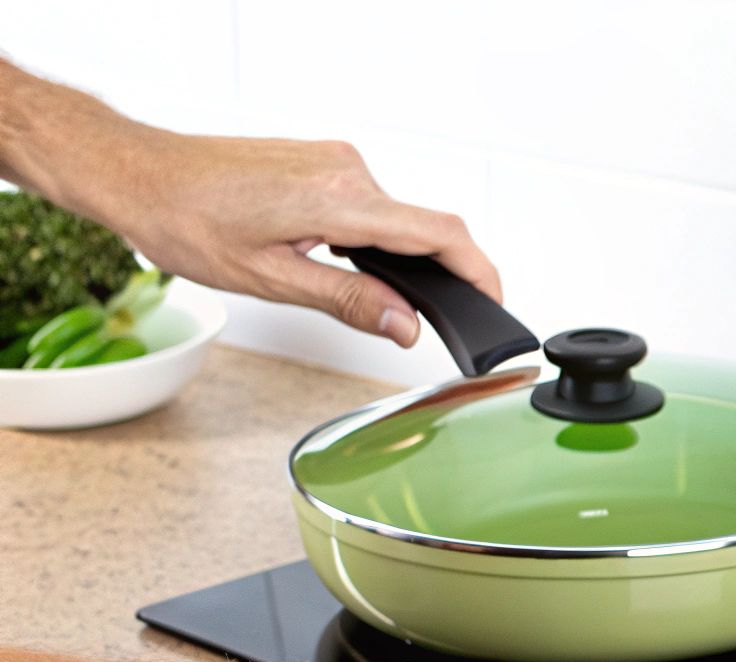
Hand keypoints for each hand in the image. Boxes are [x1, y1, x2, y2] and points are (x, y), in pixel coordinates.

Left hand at [0, 60, 497, 345]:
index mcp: (340, 199)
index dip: (480, 272)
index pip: (439, 233)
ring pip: (397, 217)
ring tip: (379, 298)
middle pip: (425, 226)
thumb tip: (405, 326)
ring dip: (400, 258)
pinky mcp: (322, 162)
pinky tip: (347, 263)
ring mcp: (335, 161)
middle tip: (438, 320)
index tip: (495, 302)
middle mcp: (346, 170)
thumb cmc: (186, 220)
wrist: (139, 173)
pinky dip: (376, 238)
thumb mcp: (271, 279)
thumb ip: (350, 301)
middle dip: (441, 274)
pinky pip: (372, 204)